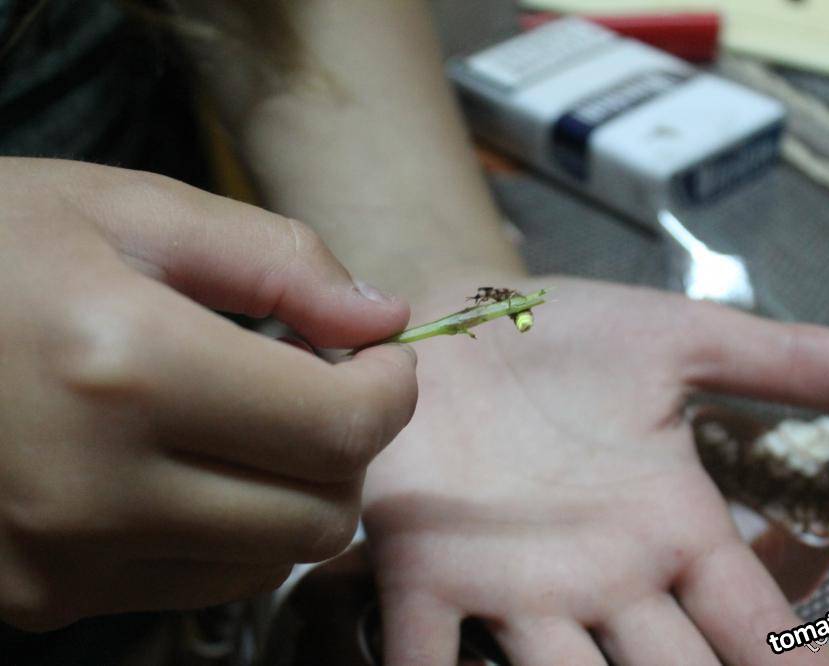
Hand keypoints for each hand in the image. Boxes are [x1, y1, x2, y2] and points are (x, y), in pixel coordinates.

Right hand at [0, 158, 416, 630]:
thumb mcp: (132, 209)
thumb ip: (277, 261)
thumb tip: (382, 318)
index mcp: (126, 368)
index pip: (339, 428)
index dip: (391, 389)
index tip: (381, 355)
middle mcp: (94, 488)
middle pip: (320, 513)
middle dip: (350, 446)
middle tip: (321, 384)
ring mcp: (62, 559)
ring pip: (271, 562)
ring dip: (296, 493)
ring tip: (254, 423)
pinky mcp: (42, 596)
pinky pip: (200, 585)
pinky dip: (231, 532)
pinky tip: (194, 468)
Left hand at [362, 276, 828, 664]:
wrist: (452, 322)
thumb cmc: (565, 339)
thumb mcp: (676, 339)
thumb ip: (777, 362)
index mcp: (670, 528)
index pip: (750, 618)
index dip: (788, 661)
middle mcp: (602, 577)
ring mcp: (513, 584)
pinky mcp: (426, 572)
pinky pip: (428, 649)